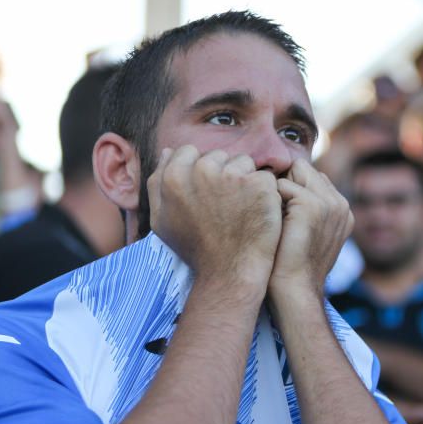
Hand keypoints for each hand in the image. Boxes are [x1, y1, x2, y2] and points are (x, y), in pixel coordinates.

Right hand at [148, 146, 281, 283]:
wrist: (229, 272)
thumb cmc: (195, 249)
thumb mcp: (161, 220)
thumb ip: (157, 183)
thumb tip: (167, 151)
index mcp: (174, 176)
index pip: (189, 152)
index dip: (199, 171)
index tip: (206, 194)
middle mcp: (202, 170)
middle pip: (217, 155)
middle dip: (222, 173)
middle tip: (224, 206)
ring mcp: (233, 176)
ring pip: (243, 163)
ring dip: (245, 180)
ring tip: (240, 210)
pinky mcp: (259, 184)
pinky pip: (264, 177)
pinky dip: (264, 192)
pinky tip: (257, 212)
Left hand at [269, 159, 352, 295]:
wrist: (294, 290)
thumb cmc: (292, 265)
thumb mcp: (305, 233)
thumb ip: (304, 208)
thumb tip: (281, 185)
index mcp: (342, 211)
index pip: (313, 177)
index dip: (292, 186)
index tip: (279, 209)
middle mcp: (340, 204)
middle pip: (304, 169)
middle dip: (285, 181)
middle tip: (273, 210)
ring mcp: (329, 203)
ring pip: (294, 172)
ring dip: (278, 189)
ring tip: (274, 218)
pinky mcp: (312, 205)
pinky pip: (282, 185)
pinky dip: (271, 199)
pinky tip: (272, 222)